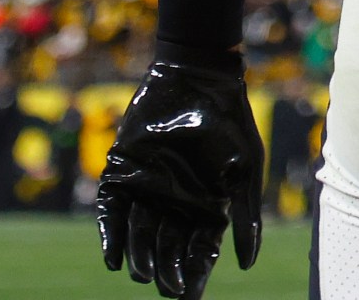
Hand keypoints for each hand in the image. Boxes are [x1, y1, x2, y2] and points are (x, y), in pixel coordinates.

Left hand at [98, 52, 263, 299]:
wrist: (196, 80)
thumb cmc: (229, 123)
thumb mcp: (246, 170)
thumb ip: (246, 216)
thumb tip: (246, 265)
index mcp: (206, 208)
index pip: (199, 253)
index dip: (195, 276)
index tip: (189, 297)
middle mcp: (175, 205)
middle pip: (168, 251)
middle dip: (167, 273)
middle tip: (168, 288)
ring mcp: (146, 192)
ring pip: (139, 238)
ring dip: (141, 258)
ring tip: (144, 274)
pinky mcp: (121, 176)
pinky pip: (111, 215)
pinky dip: (111, 238)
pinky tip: (113, 260)